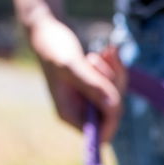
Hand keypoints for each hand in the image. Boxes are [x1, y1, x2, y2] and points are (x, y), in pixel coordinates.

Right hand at [26, 14, 122, 142]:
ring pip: (116, 96)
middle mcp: (79, 110)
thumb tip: (113, 106)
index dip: (111, 120)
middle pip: (112, 112)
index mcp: (69, 114)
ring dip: (114, 73)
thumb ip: (91, 85)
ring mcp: (88, 98)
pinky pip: (116, 83)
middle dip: (113, 86)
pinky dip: (116, 67)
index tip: (115, 96)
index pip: (99, 134)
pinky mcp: (94, 86)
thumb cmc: (52, 47)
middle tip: (100, 60)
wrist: (47, 30)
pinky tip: (109, 51)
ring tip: (102, 52)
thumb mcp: (70, 65)